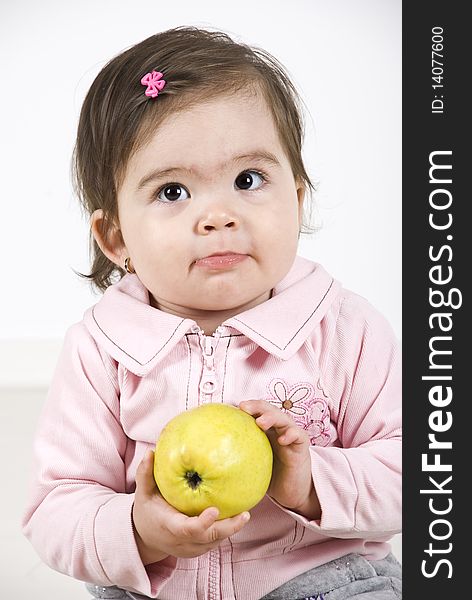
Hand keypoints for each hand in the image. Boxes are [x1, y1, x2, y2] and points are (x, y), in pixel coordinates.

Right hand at [132, 449, 250, 564]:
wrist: (145, 538)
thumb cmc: (146, 511)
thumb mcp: (142, 492)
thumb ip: (145, 474)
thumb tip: (151, 451)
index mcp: (169, 526)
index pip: (187, 529)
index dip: (202, 522)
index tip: (215, 509)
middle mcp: (180, 541)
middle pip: (208, 538)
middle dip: (228, 528)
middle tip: (245, 514)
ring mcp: (190, 548)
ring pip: (214, 542)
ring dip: (231, 529)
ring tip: (245, 514)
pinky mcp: (198, 549)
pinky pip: (215, 541)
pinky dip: (227, 531)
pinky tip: (239, 517)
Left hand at [239, 400, 320, 519]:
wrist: (291, 492)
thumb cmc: (269, 477)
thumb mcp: (250, 464)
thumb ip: (235, 458)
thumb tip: (206, 462)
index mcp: (264, 430)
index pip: (254, 412)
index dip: (244, 407)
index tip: (230, 407)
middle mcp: (277, 428)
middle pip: (268, 410)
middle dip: (256, 406)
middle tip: (244, 407)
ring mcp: (290, 435)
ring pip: (283, 419)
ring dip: (272, 417)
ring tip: (261, 422)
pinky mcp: (301, 446)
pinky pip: (298, 435)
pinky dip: (291, 434)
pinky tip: (282, 439)